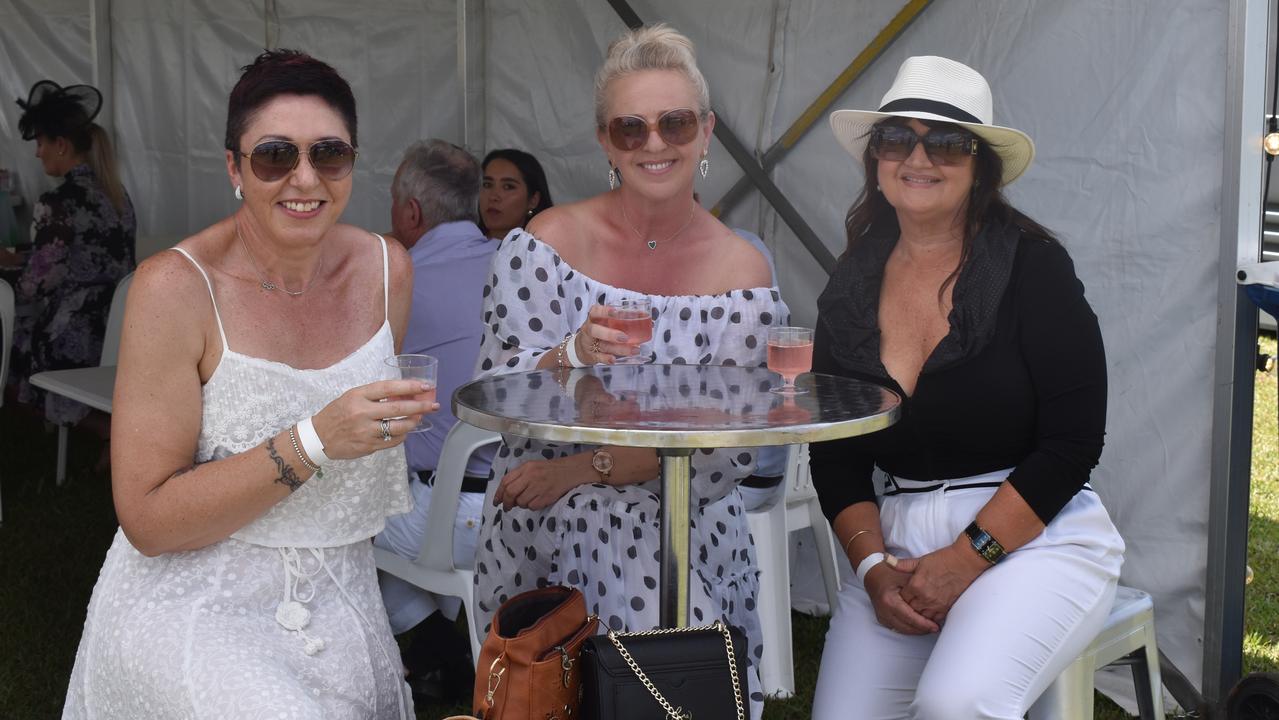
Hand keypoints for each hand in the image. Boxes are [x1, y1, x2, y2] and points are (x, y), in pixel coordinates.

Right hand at [310, 379, 437, 459]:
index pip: (388, 388)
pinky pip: (392, 442)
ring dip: (413, 423)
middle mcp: (362, 413)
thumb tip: (403, 393)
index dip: (409, 386)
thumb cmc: (337, 413)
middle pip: (397, 409)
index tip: (424, 386)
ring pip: (398, 428)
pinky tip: (406, 431)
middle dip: (419, 407)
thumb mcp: (351, 396)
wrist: (318, 437)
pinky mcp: (367, 447)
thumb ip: (374, 395)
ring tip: (420, 418)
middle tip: (433, 405)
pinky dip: (402, 436)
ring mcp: (365, 431)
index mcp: (357, 396)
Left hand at [494, 456, 590, 510]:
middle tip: (507, 507)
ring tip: (528, 499)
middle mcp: (531, 476)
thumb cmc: (549, 470)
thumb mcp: (532, 467)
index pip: (506, 481)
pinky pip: (532, 506)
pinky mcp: (546, 497)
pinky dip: (532, 506)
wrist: (569, 471)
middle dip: (506, 502)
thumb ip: (519, 477)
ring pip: (521, 502)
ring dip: (521, 504)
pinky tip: (538, 500)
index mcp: (526, 467)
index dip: (499, 493)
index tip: (496, 501)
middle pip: (511, 493)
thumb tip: (506, 494)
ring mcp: (539, 487)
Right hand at [575, 305, 635, 363]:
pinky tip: (614, 360)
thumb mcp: (605, 323)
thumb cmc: (598, 331)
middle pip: (596, 330)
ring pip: (603, 345)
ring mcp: (589, 343)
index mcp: (593, 318)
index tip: (615, 312)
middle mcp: (590, 329)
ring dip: (619, 349)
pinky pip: (599, 357)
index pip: (595, 312)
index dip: (604, 311)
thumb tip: (645, 318)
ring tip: (634, 350)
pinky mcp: (591, 355)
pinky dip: (606, 358)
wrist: (581, 348)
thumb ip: (621, 320)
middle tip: (625, 337)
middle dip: (610, 334)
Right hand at [863, 561, 938, 634]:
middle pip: (906, 627)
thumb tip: (934, 599)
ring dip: (916, 631)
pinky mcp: (883, 619)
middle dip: (922, 630)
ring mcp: (882, 616)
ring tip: (929, 628)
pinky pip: (898, 628)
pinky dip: (909, 628)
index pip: (909, 617)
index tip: (935, 626)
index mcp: (889, 600)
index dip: (923, 624)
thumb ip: (918, 588)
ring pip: (902, 630)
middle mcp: (884, 610)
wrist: (874, 576)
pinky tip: (919, 626)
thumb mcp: (906, 577)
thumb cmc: (890, 575)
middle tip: (935, 628)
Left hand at [895, 542, 988, 625]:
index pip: (902, 598)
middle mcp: (925, 597)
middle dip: (908, 608)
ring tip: (916, 612)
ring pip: (921, 617)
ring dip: (918, 615)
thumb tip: (886, 559)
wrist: (964, 562)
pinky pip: (934, 619)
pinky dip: (930, 619)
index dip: (900, 598)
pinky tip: (928, 615)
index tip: (901, 596)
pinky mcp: (947, 608)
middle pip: (910, 610)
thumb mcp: (920, 560)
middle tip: (906, 606)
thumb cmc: (943, 560)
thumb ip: (902, 564)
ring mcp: (936, 604)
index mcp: (916, 585)